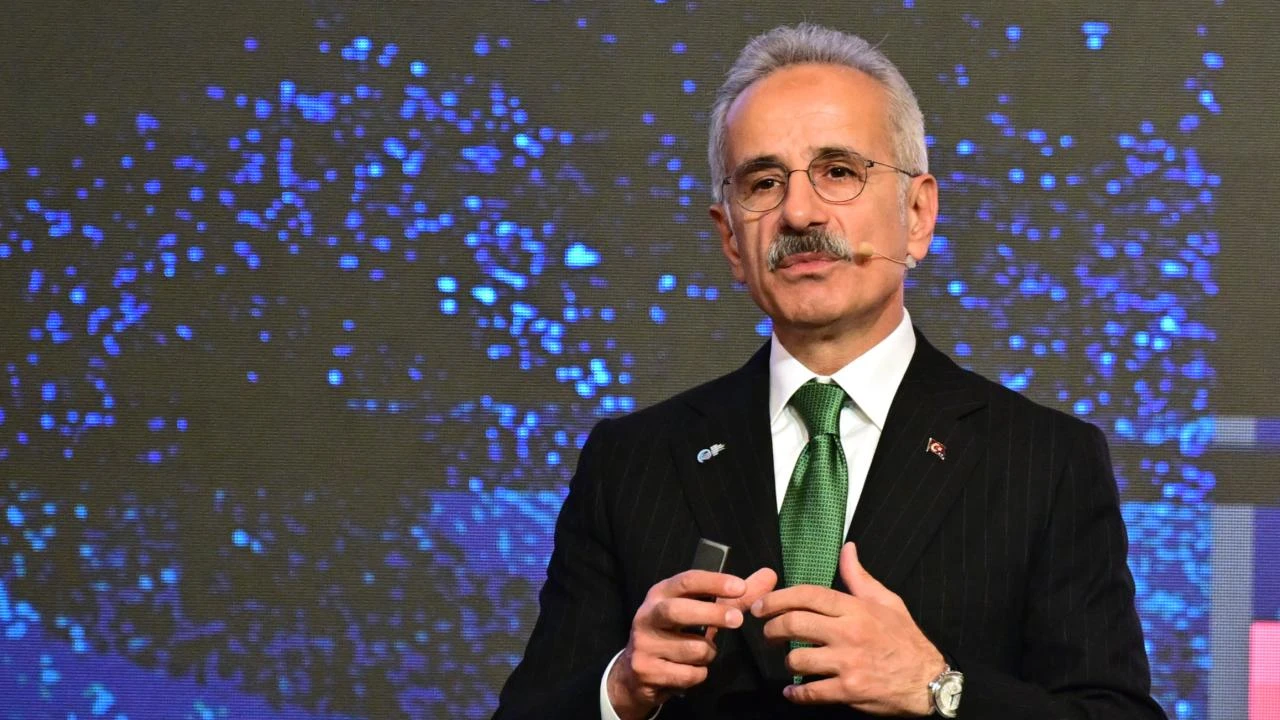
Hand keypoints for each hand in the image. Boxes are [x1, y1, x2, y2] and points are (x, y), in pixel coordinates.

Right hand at [607, 567, 776, 718]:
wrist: (635, 673)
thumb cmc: (675, 634)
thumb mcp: (698, 611)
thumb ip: (734, 597)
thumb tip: (769, 575)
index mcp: (660, 593)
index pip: (687, 581)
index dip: (714, 582)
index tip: (740, 587)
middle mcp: (647, 615)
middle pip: (680, 611)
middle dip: (712, 614)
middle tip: (738, 620)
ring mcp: (644, 644)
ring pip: (692, 649)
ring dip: (708, 654)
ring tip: (702, 653)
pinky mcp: (647, 670)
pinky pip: (688, 674)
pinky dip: (698, 674)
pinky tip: (688, 670)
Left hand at [750, 543, 944, 715]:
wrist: (929, 680)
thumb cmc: (905, 638)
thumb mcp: (887, 601)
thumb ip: (859, 577)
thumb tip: (847, 549)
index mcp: (855, 609)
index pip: (808, 595)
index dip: (778, 598)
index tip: (761, 605)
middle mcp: (849, 633)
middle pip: (794, 624)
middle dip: (772, 628)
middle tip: (767, 633)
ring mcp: (848, 663)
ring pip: (797, 659)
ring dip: (786, 661)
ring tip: (789, 661)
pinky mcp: (849, 690)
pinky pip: (810, 692)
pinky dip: (796, 693)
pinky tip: (793, 691)